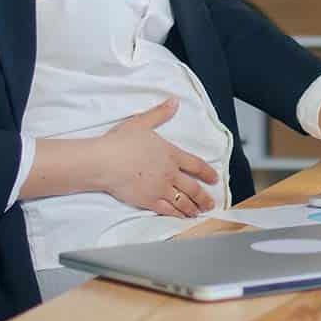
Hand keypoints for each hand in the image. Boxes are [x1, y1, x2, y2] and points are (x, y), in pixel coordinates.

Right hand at [94, 98, 218, 217]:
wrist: (105, 162)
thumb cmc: (121, 142)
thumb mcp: (142, 122)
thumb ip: (160, 113)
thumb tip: (174, 101)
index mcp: (171, 154)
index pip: (196, 165)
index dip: (208, 172)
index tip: (215, 178)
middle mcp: (170, 173)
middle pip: (193, 188)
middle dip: (204, 197)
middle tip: (210, 203)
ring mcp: (161, 189)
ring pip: (183, 201)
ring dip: (194, 208)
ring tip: (199, 212)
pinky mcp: (149, 201)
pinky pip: (168, 211)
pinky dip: (177, 215)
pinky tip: (182, 218)